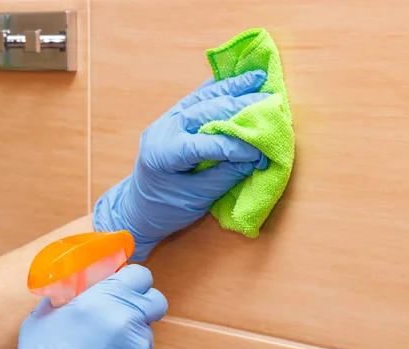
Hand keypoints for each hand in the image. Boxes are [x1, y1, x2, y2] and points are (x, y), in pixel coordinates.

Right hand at [7, 265, 167, 348]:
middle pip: (155, 302)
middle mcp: (128, 321)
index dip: (133, 280)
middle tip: (123, 315)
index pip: (140, 275)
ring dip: (130, 339)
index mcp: (105, 300)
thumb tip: (67, 290)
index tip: (125, 285)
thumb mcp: (42, 319)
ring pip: (145, 335)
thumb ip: (62, 299)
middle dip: (143, 305)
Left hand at [94, 70, 269, 260]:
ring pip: (200, 99)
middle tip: (270, 102)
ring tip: (257, 78)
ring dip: (230, 88)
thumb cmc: (165, 210)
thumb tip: (257, 156)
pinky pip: (195, 99)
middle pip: (205, 112)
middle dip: (239, 106)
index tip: (264, 147)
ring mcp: (165, 121)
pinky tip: (235, 80)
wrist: (138, 209)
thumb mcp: (197, 199)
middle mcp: (163, 130)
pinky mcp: (171, 119)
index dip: (237, 145)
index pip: (206, 143)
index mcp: (164, 154)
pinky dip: (216, 89)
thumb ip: (226, 175)